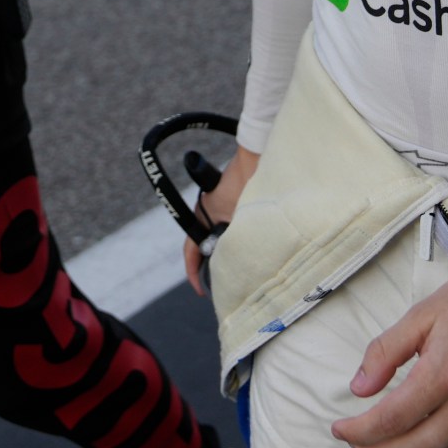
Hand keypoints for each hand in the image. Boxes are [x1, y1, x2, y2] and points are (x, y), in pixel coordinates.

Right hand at [184, 144, 261, 296]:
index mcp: (202, 214)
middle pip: (206, 245)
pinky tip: (252, 250)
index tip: (200, 290)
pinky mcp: (238, 204)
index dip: (192, 272)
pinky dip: (238, 242)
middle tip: (223, 287)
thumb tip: (239, 262)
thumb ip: (234, 239)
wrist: (256, 157)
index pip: (191, 249)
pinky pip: (234, 229)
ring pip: (221, 237)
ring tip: (240, 271)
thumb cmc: (245, 182)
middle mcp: (209, 211)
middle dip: (212, 267)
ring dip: (228, 253)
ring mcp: (223, 208)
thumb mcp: (237, 217)